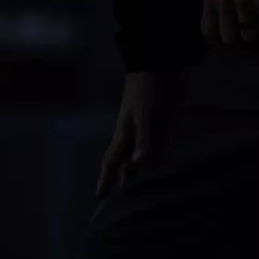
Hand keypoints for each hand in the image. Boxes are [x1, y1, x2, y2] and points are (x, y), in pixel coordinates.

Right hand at [97, 71, 177, 197]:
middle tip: (118, 194)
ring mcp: (145, 125)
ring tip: (134, 181)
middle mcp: (132, 132)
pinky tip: (155, 156)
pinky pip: (152, 142)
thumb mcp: (148, 115)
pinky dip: (151, 153)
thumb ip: (146, 140)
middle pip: (123, 159)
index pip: (112, 161)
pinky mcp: (158, 118)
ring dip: (135, 166)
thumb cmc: (150, 89)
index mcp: (125, 133)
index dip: (106, 179)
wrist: (157, 62)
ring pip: (137, 151)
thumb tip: (137, 165)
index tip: (100, 196)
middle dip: (120, 176)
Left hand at [201, 0, 258, 45]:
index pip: (208, 31)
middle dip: (238, 37)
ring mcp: (245, 2)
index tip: (227, 38)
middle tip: (246, 32)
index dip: (217, 39)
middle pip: (228, 37)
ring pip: (249, 35)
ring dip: (257, 32)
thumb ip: (216, 4)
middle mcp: (225, 2)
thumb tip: (216, 34)